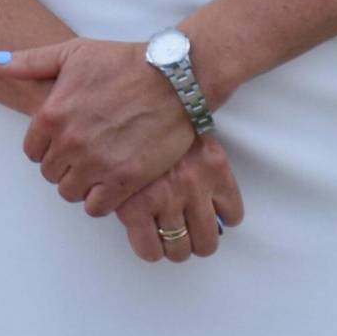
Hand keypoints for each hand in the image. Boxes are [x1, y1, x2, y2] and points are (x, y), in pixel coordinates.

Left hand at [0, 37, 198, 216]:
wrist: (175, 79)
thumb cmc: (124, 62)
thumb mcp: (74, 52)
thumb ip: (31, 62)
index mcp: (52, 114)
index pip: (32, 151)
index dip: (47, 148)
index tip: (65, 142)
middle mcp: (69, 142)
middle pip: (50, 174)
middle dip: (63, 166)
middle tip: (84, 155)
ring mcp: (96, 163)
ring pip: (70, 192)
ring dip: (81, 184)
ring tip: (97, 169)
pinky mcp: (125, 179)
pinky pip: (97, 207)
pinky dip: (100, 200)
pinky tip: (111, 184)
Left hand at [111, 135, 244, 262]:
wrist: (157, 85)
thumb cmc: (121, 123)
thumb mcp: (104, 162)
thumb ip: (105, 190)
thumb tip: (107, 206)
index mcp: (132, 201)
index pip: (149, 250)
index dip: (150, 248)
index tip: (151, 239)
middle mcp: (163, 199)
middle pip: (178, 251)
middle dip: (175, 247)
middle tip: (172, 233)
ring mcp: (193, 187)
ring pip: (206, 242)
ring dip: (200, 240)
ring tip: (194, 228)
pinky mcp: (217, 171)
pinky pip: (233, 214)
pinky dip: (226, 216)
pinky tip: (214, 207)